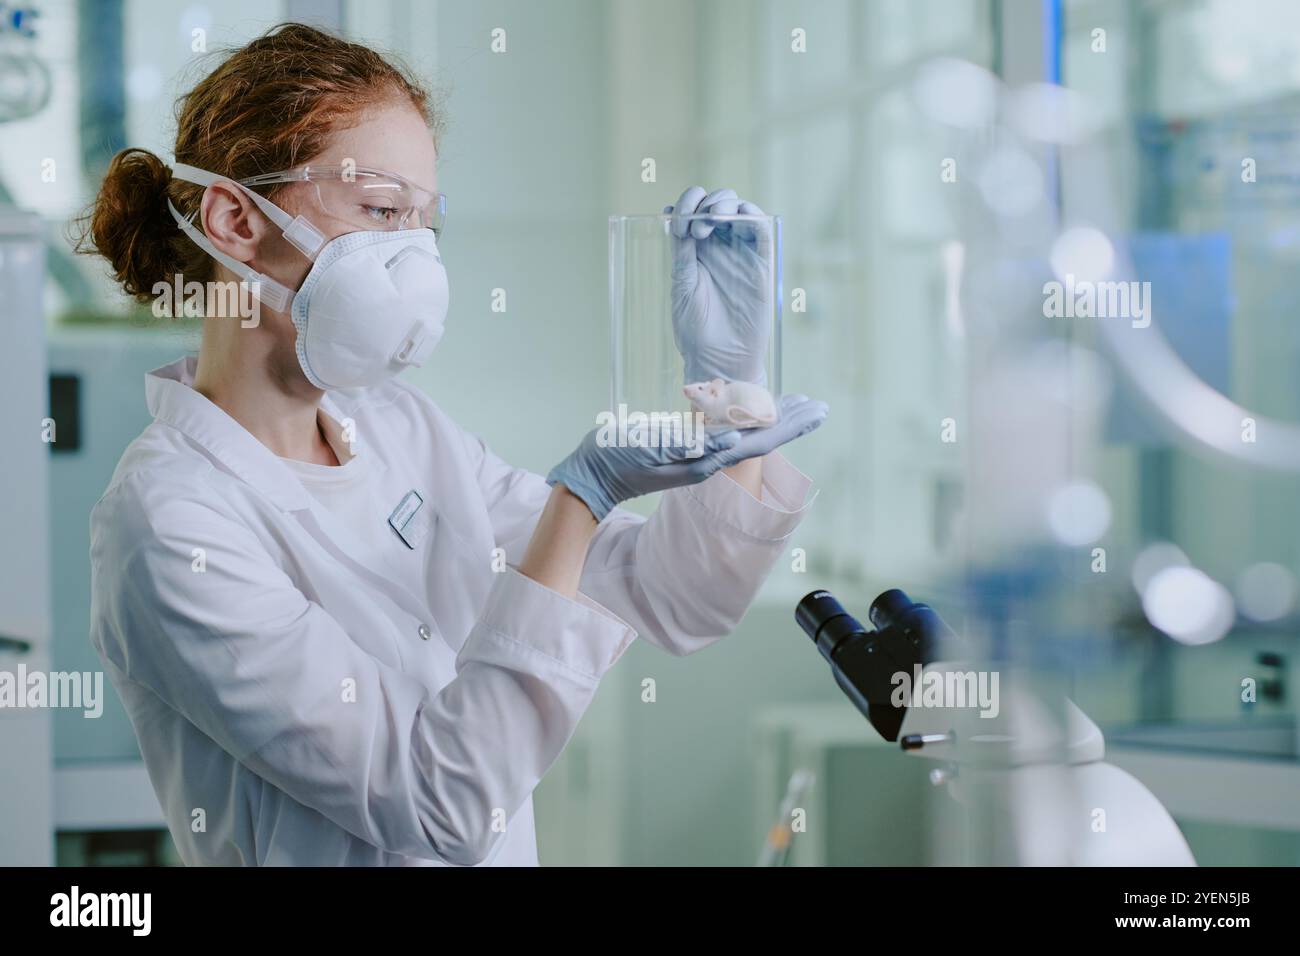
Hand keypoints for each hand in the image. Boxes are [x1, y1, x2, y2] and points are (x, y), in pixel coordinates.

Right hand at [546, 394, 827, 520]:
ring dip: (773, 419)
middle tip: (819, 406)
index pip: (758, 441)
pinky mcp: (687, 448)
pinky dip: (747, 420)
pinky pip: (726, 432)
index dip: (788, 425)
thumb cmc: (619, 458)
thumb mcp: (653, 448)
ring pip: (746, 434)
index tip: (814, 412)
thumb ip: (691, 444)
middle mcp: (709, 459)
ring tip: (798, 406)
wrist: (595, 475)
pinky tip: (754, 414)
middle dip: (791, 421)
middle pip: (760, 438)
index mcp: (706, 460)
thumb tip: (734, 438)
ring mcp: (699, 455)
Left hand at [665, 186, 773, 386]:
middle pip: (716, 203)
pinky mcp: (762, 262)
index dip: (685, 204)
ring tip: (707, 223)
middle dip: (702, 203)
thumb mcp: (682, 286)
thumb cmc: (696, 329)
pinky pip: (761, 227)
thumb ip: (682, 253)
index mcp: (697, 251)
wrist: (719, 358)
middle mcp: (720, 247)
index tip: (674, 220)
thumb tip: (674, 217)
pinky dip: (749, 213)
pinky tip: (733, 217)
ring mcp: (742, 252)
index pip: (693, 211)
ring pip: (738, 208)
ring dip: (722, 203)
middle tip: (693, 228)